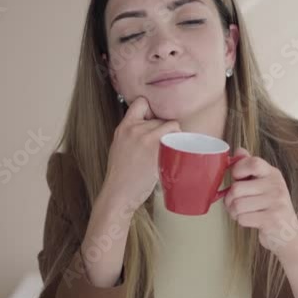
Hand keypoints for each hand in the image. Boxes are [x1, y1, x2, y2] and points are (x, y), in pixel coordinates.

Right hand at [102, 97, 179, 211]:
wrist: (118, 194)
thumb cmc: (120, 175)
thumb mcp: (119, 146)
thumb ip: (132, 134)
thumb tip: (150, 128)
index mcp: (124, 127)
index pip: (141, 103)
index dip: (151, 109)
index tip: (154, 121)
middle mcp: (135, 129)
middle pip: (160, 118)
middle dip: (164, 129)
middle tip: (162, 145)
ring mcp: (146, 138)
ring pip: (171, 125)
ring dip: (174, 136)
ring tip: (169, 150)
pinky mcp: (157, 150)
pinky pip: (176, 137)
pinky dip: (178, 144)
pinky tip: (173, 155)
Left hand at [222, 147, 297, 258]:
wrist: (288, 235)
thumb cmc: (270, 208)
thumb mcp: (263, 184)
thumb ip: (250, 167)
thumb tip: (239, 149)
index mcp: (272, 174)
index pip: (253, 162)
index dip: (238, 170)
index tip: (237, 179)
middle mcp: (276, 185)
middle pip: (237, 188)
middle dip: (230, 200)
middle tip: (236, 204)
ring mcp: (276, 202)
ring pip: (237, 205)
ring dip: (234, 213)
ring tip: (244, 213)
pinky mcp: (272, 219)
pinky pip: (243, 218)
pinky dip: (241, 222)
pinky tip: (251, 221)